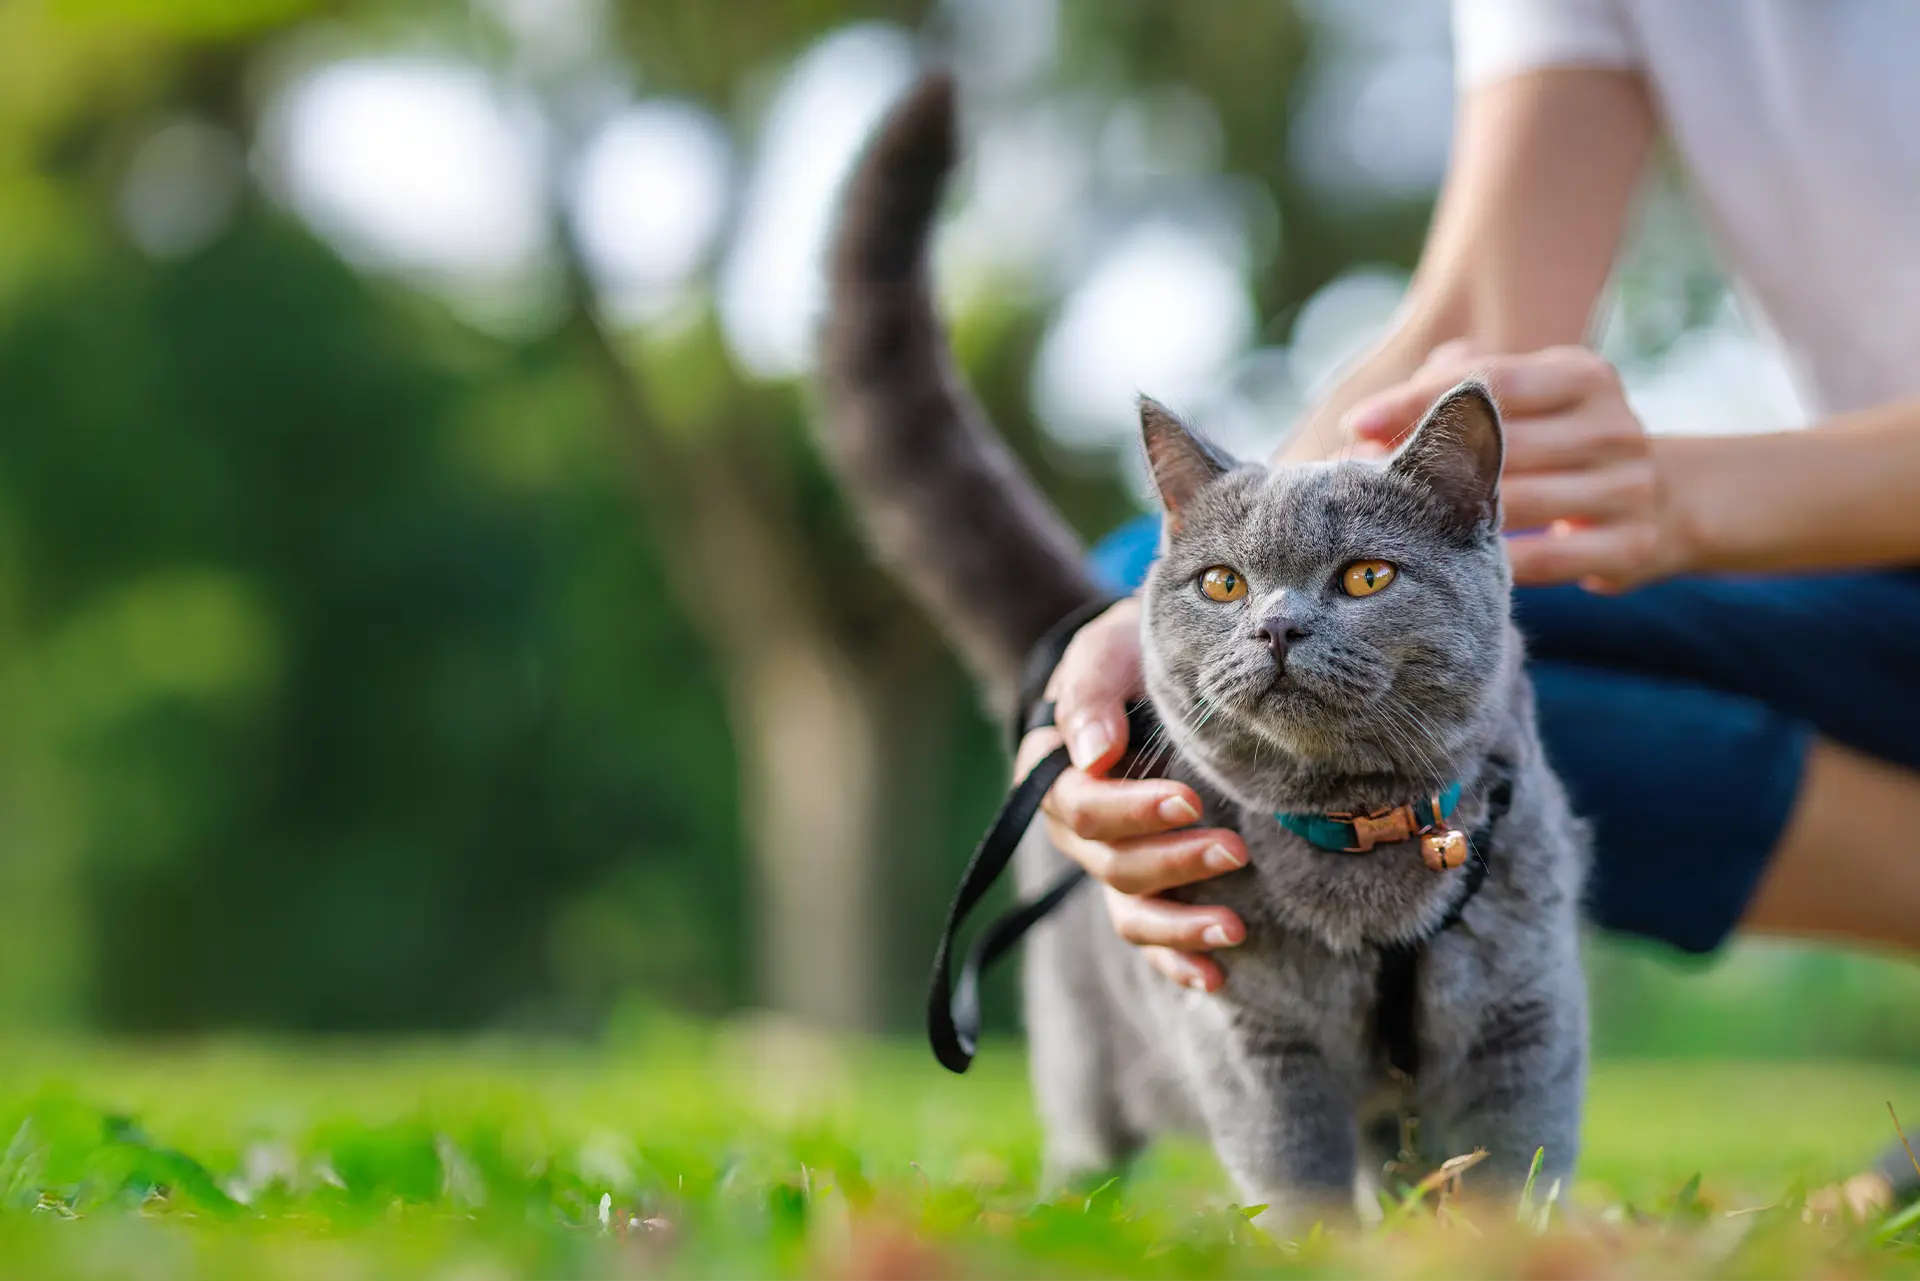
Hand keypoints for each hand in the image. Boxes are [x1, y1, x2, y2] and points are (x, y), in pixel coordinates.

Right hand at [1012, 596, 1248, 991]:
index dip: (1132, 811)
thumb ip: (1092, 691)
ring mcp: (1111, 861)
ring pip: (1129, 911)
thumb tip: (1093, 754)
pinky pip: (1150, 937)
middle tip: (1234, 850)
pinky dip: (1178, 960)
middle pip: (1109, 864)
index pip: (1081, 807)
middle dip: (1173, 862)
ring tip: (1235, 928)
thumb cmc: (1135, 650)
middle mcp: (1077, 826)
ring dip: (1180, 925)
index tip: (1189, 800)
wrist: (1165, 662)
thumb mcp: (1110, 647)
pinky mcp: (1148, 884)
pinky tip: (1217, 974)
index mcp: (1055, 770)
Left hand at [1344, 344, 1698, 591]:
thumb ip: (1464, 382)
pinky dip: (1492, 564)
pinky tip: (1442, 567)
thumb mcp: (1535, 395)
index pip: (1491, 381)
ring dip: (1444, 517)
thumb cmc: (1563, 442)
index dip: (1419, 400)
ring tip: (1383, 525)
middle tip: (1355, 480)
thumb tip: (1377, 412)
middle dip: (1421, 463)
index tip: (1355, 422)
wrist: (1666, 500)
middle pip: (1499, 444)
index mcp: (1585, 377)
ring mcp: (1629, 487)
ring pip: (1518, 503)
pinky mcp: (1631, 545)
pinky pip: (1544, 560)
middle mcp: (1614, 427)